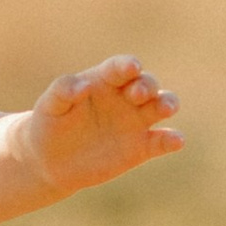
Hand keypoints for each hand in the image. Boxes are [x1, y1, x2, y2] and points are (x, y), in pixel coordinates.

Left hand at [5, 56, 183, 197]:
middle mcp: (125, 97)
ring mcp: (135, 121)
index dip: (128, 65)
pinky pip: (162, 141)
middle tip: (137, 94)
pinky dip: (172, 140)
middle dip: (147, 85)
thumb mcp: (49, 105)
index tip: (132, 67)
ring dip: (168, 103)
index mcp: (104, 81)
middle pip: (147, 83)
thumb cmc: (49, 124)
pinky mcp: (141, 147)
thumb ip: (64, 90)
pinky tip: (176, 141)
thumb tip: (83, 85)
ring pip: (162, 105)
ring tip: (165, 108)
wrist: (50, 160)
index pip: (121, 67)